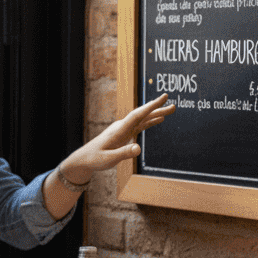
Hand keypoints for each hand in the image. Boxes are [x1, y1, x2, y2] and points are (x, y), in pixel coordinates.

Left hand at [59, 93, 175, 182]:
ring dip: (156, 114)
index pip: (137, 115)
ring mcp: (123, 129)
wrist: (85, 158)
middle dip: (157, 108)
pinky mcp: (124, 134)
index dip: (150, 106)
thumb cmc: (95, 158)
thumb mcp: (109, 159)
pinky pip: (140, 126)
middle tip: (172, 104)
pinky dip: (150, 122)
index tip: (163, 98)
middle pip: (142, 115)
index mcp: (119, 130)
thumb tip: (138, 148)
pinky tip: (159, 120)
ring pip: (142, 119)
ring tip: (171, 110)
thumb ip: (123, 153)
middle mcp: (122, 126)